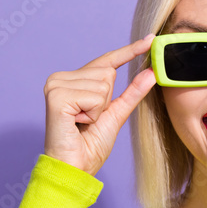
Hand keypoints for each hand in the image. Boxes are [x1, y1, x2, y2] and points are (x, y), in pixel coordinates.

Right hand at [43, 34, 156, 175]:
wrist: (73, 168)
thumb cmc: (90, 146)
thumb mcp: (116, 115)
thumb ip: (132, 93)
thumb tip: (150, 72)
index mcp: (72, 80)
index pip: (106, 61)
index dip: (129, 51)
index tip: (150, 39)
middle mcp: (60, 78)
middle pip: (107, 72)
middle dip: (107, 100)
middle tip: (89, 120)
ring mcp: (56, 85)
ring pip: (103, 83)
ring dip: (99, 109)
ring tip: (82, 123)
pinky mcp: (56, 96)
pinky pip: (94, 96)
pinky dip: (92, 113)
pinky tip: (77, 123)